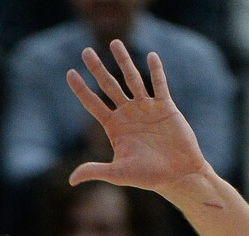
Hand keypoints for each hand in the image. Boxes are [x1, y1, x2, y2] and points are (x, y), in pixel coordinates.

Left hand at [67, 40, 205, 192]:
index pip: (93, 104)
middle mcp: (128, 115)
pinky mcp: (165, 106)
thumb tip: (71, 181)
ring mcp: (146, 109)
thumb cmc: (148, 177)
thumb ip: (95, 171)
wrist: (178, 175)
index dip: (81, 89)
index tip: (70, 73)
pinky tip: (151, 55)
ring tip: (114, 42)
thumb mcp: (118, 174)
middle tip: (86, 51)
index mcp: (115, 128)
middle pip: (108, 86)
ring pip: (132, 79)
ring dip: (123, 61)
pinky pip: (159, 84)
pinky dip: (156, 70)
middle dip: (97, 69)